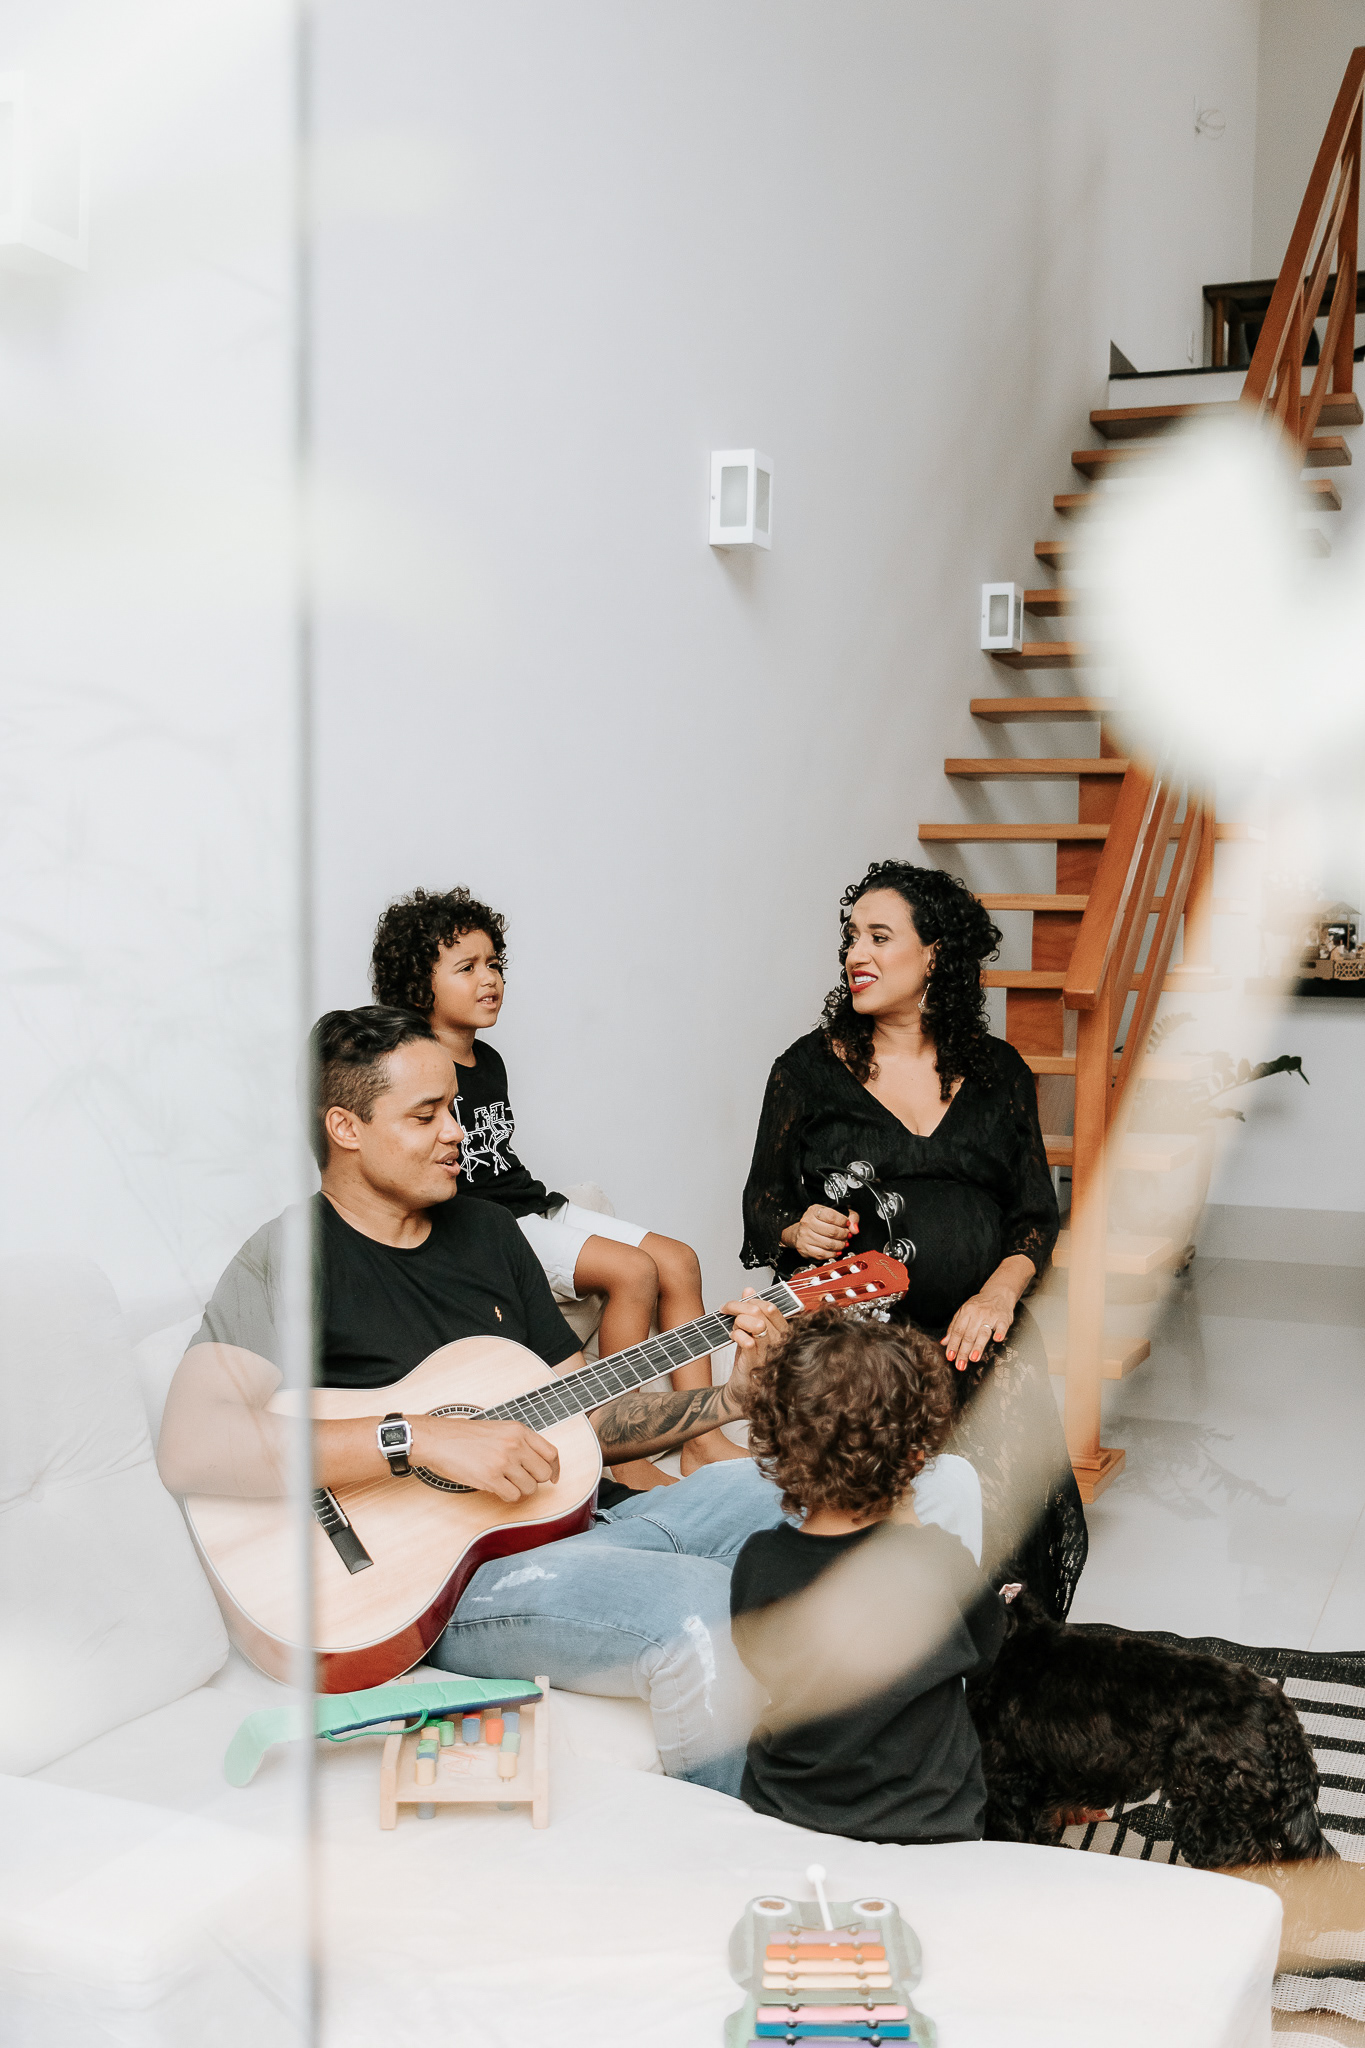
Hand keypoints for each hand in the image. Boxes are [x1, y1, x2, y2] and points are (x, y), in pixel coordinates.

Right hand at [408, 1415, 560, 1501]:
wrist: (439, 1440)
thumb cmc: (464, 1436)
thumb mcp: (499, 1429)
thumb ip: (520, 1442)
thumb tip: (538, 1462)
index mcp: (519, 1430)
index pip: (551, 1453)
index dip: (555, 1469)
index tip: (553, 1477)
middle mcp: (515, 1444)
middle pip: (544, 1473)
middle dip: (534, 1480)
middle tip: (520, 1479)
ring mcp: (504, 1461)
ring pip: (530, 1488)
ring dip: (519, 1489)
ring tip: (504, 1482)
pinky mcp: (491, 1478)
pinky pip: (513, 1496)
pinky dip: (506, 1496)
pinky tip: (496, 1487)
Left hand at [719, 1288, 788, 1413]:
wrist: (741, 1394)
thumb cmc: (749, 1364)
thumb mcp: (752, 1333)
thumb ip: (752, 1311)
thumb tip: (749, 1289)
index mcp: (782, 1332)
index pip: (771, 1307)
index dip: (751, 1300)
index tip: (735, 1303)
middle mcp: (780, 1342)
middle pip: (761, 1310)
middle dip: (739, 1307)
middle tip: (725, 1311)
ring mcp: (770, 1352)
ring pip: (756, 1322)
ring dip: (738, 1321)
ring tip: (733, 1330)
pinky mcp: (757, 1363)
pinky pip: (748, 1340)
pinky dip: (737, 1335)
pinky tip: (733, 1339)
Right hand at [781, 1205, 857, 1261]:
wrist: (802, 1230)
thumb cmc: (820, 1221)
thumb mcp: (836, 1213)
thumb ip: (851, 1217)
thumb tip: (855, 1229)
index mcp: (815, 1210)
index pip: (831, 1216)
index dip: (843, 1222)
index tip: (847, 1225)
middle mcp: (807, 1222)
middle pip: (831, 1231)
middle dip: (844, 1235)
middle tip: (847, 1236)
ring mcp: (804, 1236)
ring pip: (828, 1244)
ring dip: (840, 1245)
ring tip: (843, 1243)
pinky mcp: (804, 1248)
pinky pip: (822, 1254)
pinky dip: (832, 1254)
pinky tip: (836, 1251)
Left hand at [943, 1285, 1016, 1369]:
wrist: (998, 1293)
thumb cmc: (979, 1305)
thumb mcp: (964, 1312)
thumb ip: (954, 1327)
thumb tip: (944, 1342)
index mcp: (966, 1312)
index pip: (957, 1331)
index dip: (953, 1345)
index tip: (950, 1357)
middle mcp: (977, 1314)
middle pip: (968, 1335)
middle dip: (963, 1351)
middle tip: (960, 1365)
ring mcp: (990, 1316)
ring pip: (983, 1332)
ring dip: (978, 1346)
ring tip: (973, 1358)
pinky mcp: (1003, 1317)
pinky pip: (1002, 1326)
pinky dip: (1000, 1332)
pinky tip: (997, 1340)